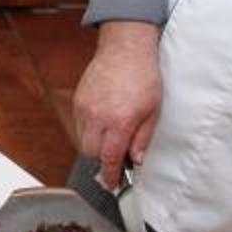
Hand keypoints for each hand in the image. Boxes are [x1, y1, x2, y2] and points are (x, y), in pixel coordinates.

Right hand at [72, 22, 162, 188]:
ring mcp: (84, 108)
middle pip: (90, 153)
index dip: (111, 175)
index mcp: (119, 122)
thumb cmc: (144, 76)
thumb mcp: (153, 110)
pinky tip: (103, 122)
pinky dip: (89, 130)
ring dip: (95, 145)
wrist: (125, 47)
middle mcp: (97, 117)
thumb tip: (135, 160)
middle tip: (116, 157)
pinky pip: (79, 124)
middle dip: (101, 160)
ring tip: (111, 136)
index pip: (109, 159)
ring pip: (82, 140)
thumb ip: (143, 138)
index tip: (113, 184)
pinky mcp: (78, 100)